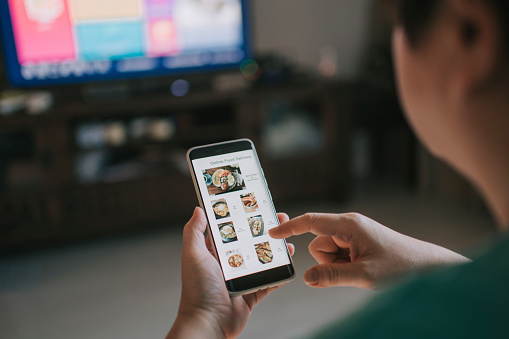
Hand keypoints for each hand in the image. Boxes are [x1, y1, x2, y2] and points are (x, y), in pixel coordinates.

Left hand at [167, 207, 294, 338]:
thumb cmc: (198, 290)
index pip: (230, 230)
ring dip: (275, 250)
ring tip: (287, 240)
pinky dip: (279, 273)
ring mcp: (240, 279)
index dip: (242, 218)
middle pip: (250, 242)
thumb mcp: (193, 255)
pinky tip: (288, 262)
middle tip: (279, 220)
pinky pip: (269, 281)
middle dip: (265, 231)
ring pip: (262, 260)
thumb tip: (198, 209)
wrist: (209, 323)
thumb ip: (194, 231)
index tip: (256, 206)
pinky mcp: (251, 294)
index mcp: (213, 253)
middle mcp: (227, 264)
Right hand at [269, 212, 469, 289]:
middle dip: (327, 260)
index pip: (311, 222)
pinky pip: (338, 256)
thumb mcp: (364, 276)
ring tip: (360, 270)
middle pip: (318, 243)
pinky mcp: (358, 244)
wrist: (429, 267)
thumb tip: (306, 278)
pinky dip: (344, 265)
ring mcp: (354, 235)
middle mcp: (349, 226)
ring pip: (327, 252)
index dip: (290, 228)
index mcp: (349, 225)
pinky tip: (363, 269)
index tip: (272, 232)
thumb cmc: (403, 266)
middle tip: (352, 269)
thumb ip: (331, 276)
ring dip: (337, 265)